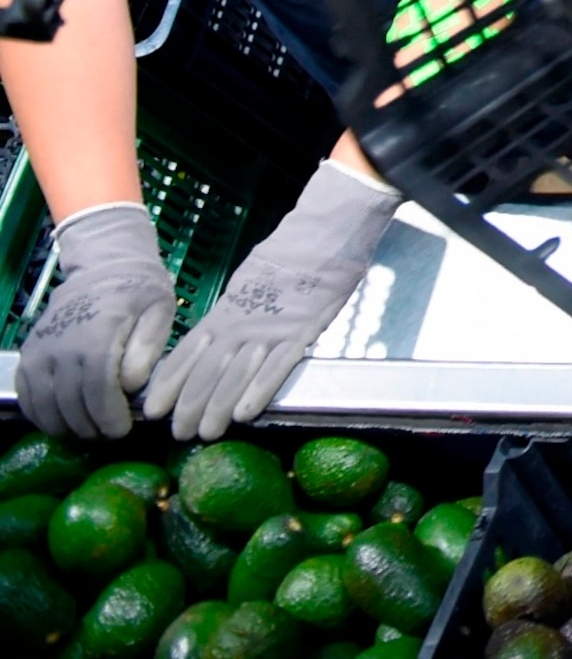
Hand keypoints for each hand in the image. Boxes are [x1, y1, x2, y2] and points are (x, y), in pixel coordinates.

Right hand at [19, 204, 174, 440]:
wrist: (103, 265)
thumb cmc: (138, 290)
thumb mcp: (159, 311)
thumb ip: (147, 348)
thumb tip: (130, 384)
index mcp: (96, 336)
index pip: (98, 390)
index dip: (109, 416)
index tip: (123, 430)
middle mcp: (60, 347)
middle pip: (71, 403)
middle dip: (91, 426)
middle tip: (109, 433)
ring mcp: (39, 352)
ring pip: (46, 405)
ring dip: (67, 426)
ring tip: (90, 431)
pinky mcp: (27, 355)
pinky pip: (27, 395)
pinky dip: (41, 415)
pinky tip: (61, 422)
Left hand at [143, 162, 398, 439]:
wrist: (324, 233)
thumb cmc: (288, 254)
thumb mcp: (248, 281)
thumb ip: (232, 313)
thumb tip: (214, 339)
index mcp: (226, 310)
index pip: (188, 353)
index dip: (169, 383)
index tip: (152, 409)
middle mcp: (242, 324)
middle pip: (207, 371)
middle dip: (189, 405)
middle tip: (178, 433)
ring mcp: (271, 329)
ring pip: (237, 375)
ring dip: (218, 407)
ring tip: (206, 433)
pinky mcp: (302, 332)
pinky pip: (278, 367)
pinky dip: (260, 391)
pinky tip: (246, 414)